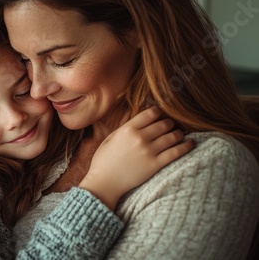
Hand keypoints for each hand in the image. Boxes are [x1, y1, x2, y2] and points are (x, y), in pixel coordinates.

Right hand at [79, 107, 193, 210]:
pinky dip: (186, 146)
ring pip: (172, 136)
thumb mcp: (110, 138)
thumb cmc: (103, 160)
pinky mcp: (155, 165)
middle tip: (171, 125)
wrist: (104, 182)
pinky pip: (176, 152)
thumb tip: (141, 121)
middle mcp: (139, 138)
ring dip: (178, 133)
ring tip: (179, 134)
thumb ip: (125, 128)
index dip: (158, 112)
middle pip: (163, 124)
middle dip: (169, 123)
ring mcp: (149, 151)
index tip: (160, 114)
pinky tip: (191, 143)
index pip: (150, 114)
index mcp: (127, 129)